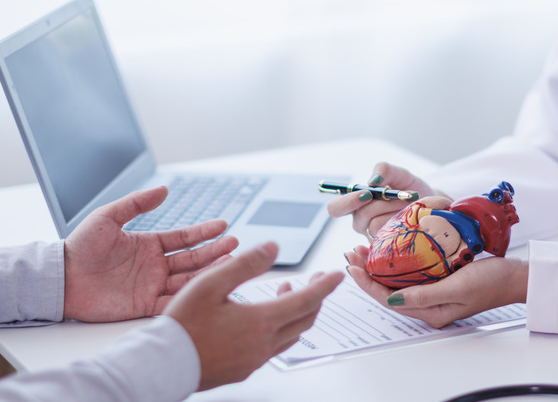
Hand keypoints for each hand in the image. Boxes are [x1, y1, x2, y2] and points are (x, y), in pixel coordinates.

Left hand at [63, 186, 238, 321]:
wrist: (60, 280)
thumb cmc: (80, 247)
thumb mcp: (107, 218)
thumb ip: (136, 204)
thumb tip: (164, 189)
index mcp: (150, 244)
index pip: (184, 238)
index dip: (204, 232)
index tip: (223, 225)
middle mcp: (156, 265)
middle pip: (193, 258)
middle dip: (215, 251)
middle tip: (235, 245)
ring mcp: (152, 286)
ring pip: (188, 280)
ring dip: (209, 273)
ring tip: (230, 264)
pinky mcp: (145, 306)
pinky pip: (173, 303)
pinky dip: (191, 299)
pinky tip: (208, 291)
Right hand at [164, 241, 343, 390]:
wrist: (162, 365)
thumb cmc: (182, 325)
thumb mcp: (210, 284)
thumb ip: (245, 264)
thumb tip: (274, 246)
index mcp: (261, 321)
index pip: (307, 300)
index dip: (325, 286)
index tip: (338, 275)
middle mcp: (264, 344)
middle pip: (305, 319)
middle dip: (316, 297)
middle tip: (317, 280)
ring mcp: (255, 359)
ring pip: (291, 334)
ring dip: (297, 312)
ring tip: (286, 292)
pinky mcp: (245, 369)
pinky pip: (275, 348)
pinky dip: (281, 328)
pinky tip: (264, 318)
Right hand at [326, 162, 438, 238]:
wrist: (429, 204)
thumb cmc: (409, 187)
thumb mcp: (398, 173)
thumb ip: (383, 170)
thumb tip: (373, 182)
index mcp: (355, 203)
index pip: (335, 208)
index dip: (347, 202)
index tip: (367, 194)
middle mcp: (360, 222)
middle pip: (361, 217)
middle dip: (384, 204)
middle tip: (403, 195)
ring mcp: (372, 236)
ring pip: (377, 226)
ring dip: (397, 212)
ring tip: (411, 204)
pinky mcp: (386, 247)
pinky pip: (390, 237)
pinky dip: (404, 224)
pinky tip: (412, 218)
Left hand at [345, 245, 527, 327]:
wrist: (515, 277)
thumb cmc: (491, 282)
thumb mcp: (457, 288)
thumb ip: (424, 295)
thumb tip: (391, 299)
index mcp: (430, 313)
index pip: (388, 299)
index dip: (367, 283)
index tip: (353, 265)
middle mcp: (428, 305)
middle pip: (388, 290)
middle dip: (367, 272)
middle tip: (352, 253)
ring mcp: (433, 293)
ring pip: (397, 281)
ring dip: (378, 266)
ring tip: (362, 250)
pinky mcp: (439, 280)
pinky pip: (410, 273)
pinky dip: (396, 261)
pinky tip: (389, 250)